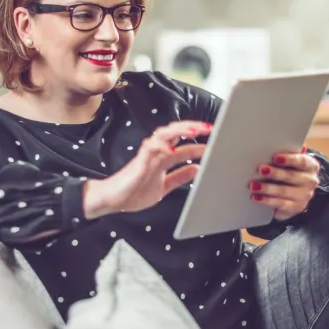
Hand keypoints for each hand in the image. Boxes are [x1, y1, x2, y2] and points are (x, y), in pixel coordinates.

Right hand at [83, 120, 211, 218]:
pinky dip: (162, 146)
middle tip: (208, 128)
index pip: (184, 146)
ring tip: (195, 130)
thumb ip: (179, 177)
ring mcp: (148, 155)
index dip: (199, 143)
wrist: (113, 200)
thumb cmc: (134, 192)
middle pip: (176, 133)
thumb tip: (197, 169)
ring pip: (164, 135)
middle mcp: (156, 153)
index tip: (215, 141)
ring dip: (180, 131)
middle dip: (192, 128)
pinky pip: (150, 148)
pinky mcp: (139, 160)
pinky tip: (172, 148)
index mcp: (163, 159)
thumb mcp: (164, 187)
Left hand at [248, 145, 319, 221]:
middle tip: (260, 169)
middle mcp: (310, 181)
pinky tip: (256, 197)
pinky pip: (281, 204)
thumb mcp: (291, 162)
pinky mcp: (296, 207)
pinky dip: (267, 201)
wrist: (297, 194)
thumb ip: (287, 153)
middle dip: (275, 173)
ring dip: (267, 188)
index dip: (289, 159)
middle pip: (292, 176)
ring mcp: (305, 196)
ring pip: (284, 192)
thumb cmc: (290, 171)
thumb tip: (279, 142)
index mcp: (311, 165)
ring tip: (253, 185)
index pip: (302, 161)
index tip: (276, 158)